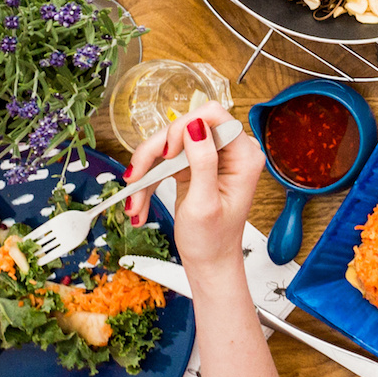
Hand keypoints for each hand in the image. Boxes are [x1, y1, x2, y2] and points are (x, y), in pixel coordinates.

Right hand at [125, 104, 256, 278]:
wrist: (209, 261)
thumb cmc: (212, 240)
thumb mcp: (204, 203)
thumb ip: (203, 162)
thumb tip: (196, 124)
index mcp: (244, 155)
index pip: (212, 115)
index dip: (183, 127)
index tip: (167, 153)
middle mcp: (230, 150)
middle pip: (183, 128)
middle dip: (155, 154)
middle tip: (134, 179)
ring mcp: (210, 156)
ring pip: (168, 144)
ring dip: (145, 172)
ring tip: (133, 204)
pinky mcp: (194, 165)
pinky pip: (164, 161)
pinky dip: (147, 182)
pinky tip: (137, 206)